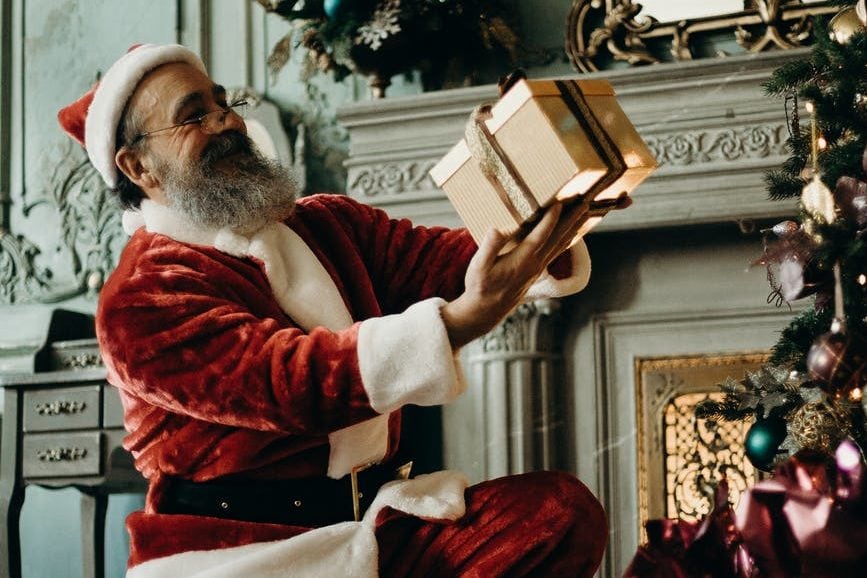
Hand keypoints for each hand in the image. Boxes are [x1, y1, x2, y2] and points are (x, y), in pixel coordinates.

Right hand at [441, 201, 587, 347]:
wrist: (485, 311)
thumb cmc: (479, 287)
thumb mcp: (478, 267)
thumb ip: (489, 247)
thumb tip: (496, 228)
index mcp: (521, 260)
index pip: (541, 235)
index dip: (551, 219)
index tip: (560, 202)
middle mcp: (535, 264)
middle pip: (558, 238)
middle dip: (571, 219)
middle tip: (584, 202)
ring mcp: (537, 268)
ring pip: (560, 244)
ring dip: (573, 227)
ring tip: (583, 213)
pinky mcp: (536, 271)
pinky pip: (556, 251)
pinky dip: (566, 239)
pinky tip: (570, 233)